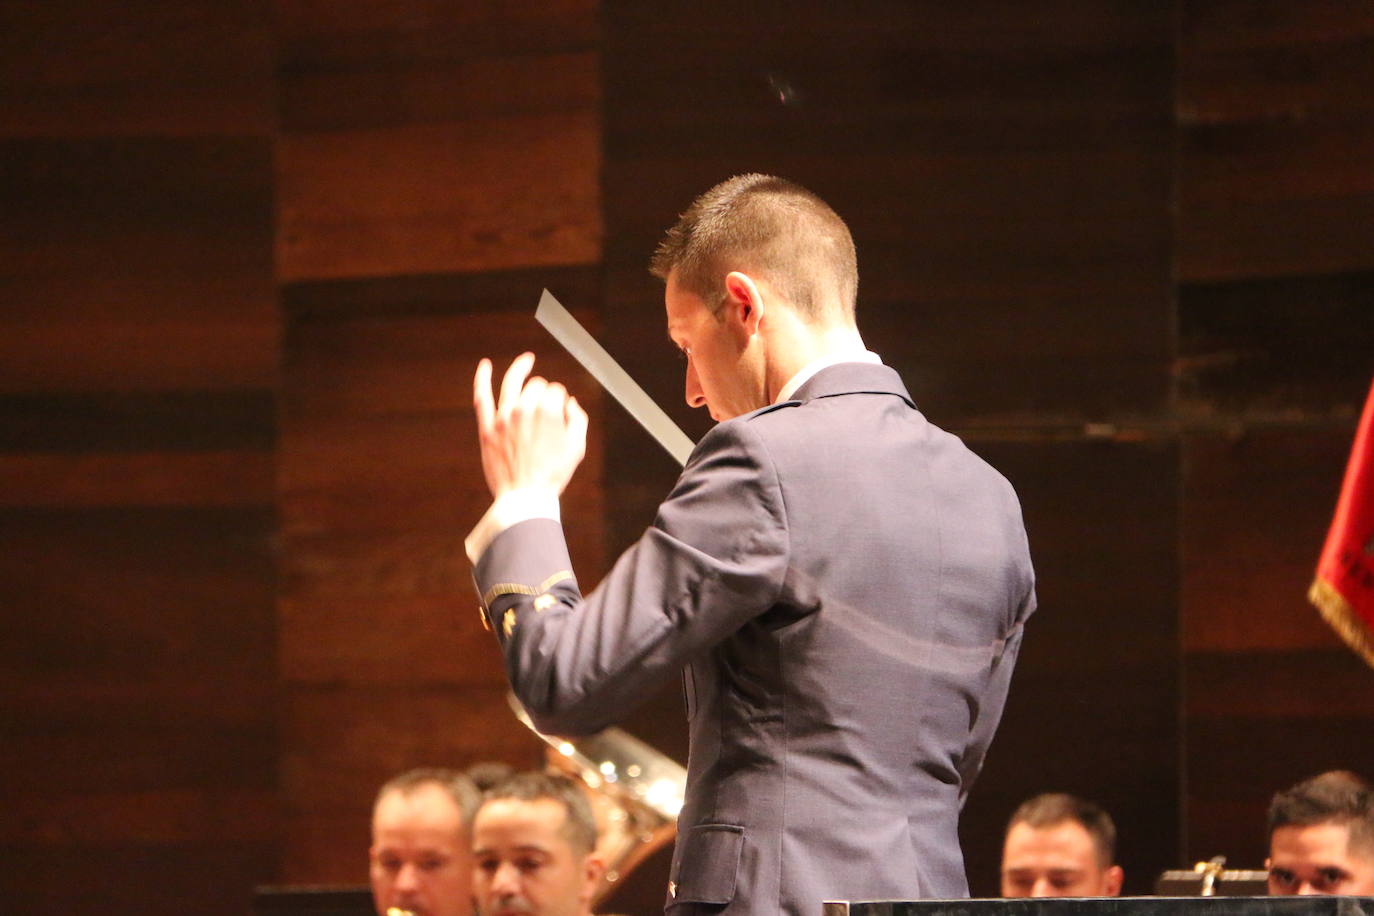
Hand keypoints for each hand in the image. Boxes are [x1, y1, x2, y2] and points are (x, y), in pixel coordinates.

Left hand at [473, 352, 587, 498]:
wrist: (525, 498)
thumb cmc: (553, 475)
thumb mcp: (578, 448)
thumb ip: (578, 420)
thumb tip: (570, 403)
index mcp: (549, 412)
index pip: (556, 391)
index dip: (560, 401)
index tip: (560, 415)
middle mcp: (525, 409)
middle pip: (537, 386)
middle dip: (544, 392)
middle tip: (546, 411)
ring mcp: (503, 417)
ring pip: (513, 383)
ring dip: (520, 369)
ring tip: (526, 360)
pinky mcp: (487, 428)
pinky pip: (482, 397)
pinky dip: (482, 379)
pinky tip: (485, 365)